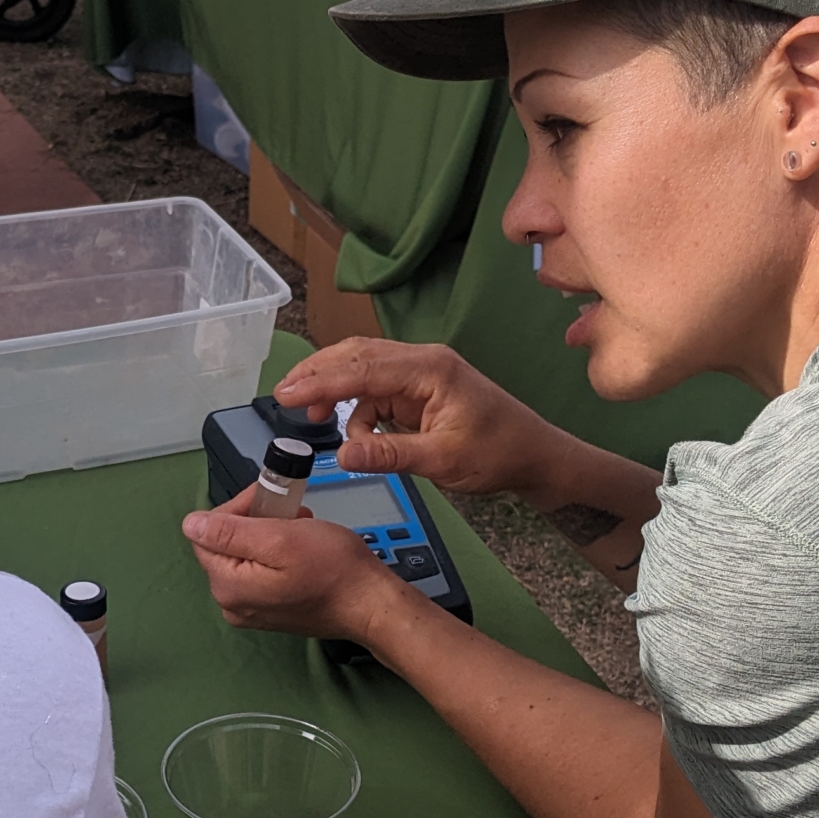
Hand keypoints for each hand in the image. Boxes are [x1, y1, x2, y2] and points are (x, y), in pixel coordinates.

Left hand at [182, 485, 412, 643]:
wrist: (369, 603)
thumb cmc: (333, 570)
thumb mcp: (279, 538)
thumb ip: (230, 532)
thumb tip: (191, 524)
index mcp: (228, 586)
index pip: (206, 534)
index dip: (236, 509)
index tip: (267, 499)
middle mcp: (232, 603)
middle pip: (224, 547)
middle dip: (254, 521)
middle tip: (288, 512)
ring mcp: (251, 610)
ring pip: (244, 557)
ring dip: (267, 535)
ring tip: (298, 528)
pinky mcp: (270, 611)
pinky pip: (260, 573)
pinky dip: (276, 554)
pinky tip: (299, 549)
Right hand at [271, 339, 567, 501]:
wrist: (536, 455)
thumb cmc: (500, 452)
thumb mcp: (443, 461)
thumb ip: (390, 455)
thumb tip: (342, 455)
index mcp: (430, 369)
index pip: (362, 369)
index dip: (319, 381)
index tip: (285, 393)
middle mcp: (422, 362)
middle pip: (356, 356)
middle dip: (318, 375)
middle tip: (283, 396)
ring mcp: (420, 374)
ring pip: (362, 372)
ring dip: (336, 393)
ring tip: (312, 418)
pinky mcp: (420, 391)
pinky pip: (376, 393)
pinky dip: (359, 412)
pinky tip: (358, 438)